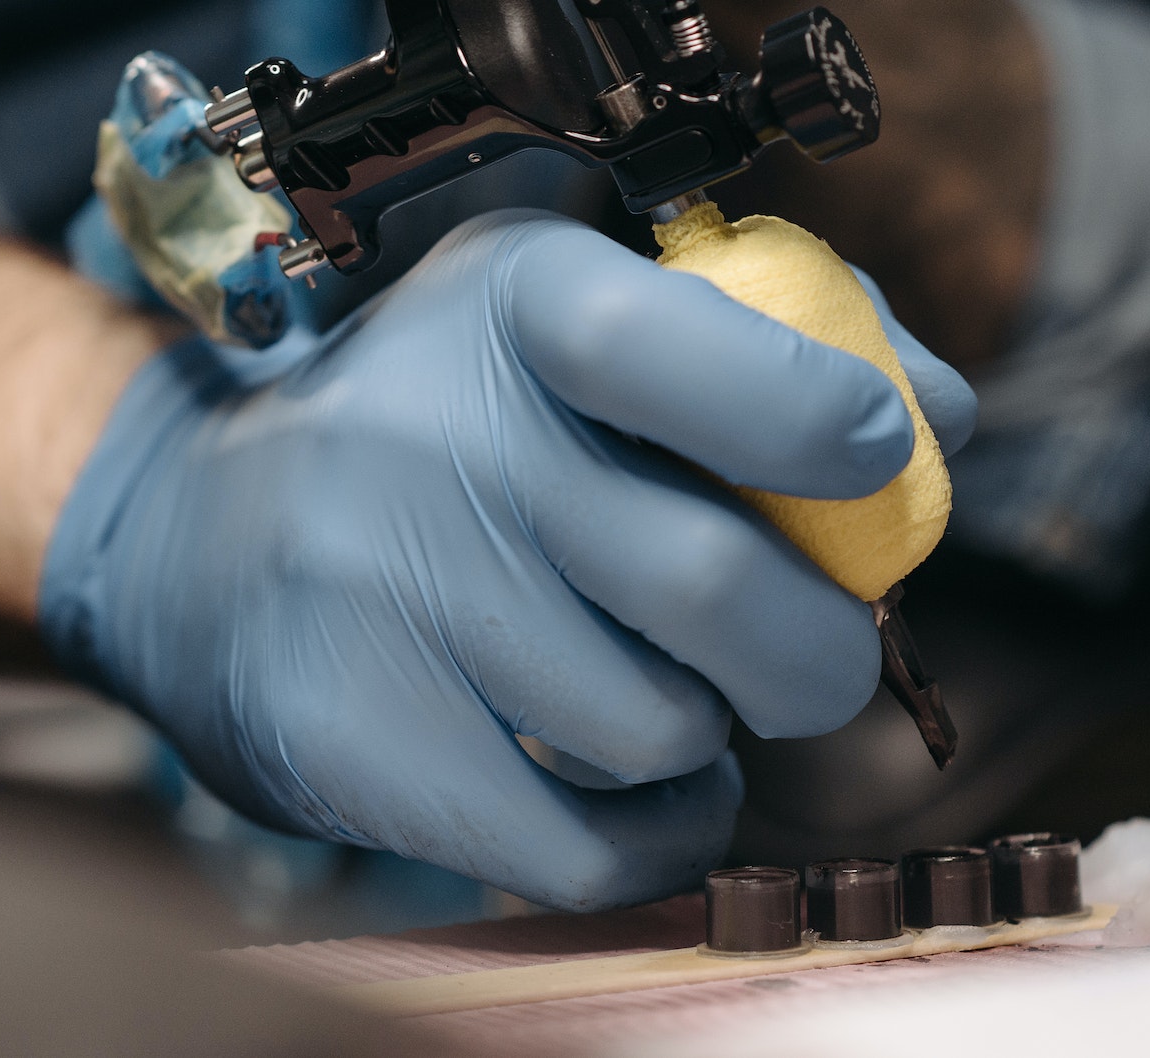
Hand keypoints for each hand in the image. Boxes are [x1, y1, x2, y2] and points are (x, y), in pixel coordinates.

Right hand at [40, 211, 972, 908]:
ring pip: (662, 730)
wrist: (202, 542)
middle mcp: (428, 431)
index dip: (829, 419)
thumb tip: (947, 418)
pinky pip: (590, 846)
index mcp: (511, 303)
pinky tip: (645, 787)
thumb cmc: (451, 431)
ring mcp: (373, 590)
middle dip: (820, 652)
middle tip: (813, 656)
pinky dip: (662, 834)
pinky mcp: (348, 738)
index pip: (695, 348)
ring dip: (709, 730)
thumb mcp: (571, 328)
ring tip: (662, 690)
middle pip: (718, 589)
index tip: (876, 459)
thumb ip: (773, 344)